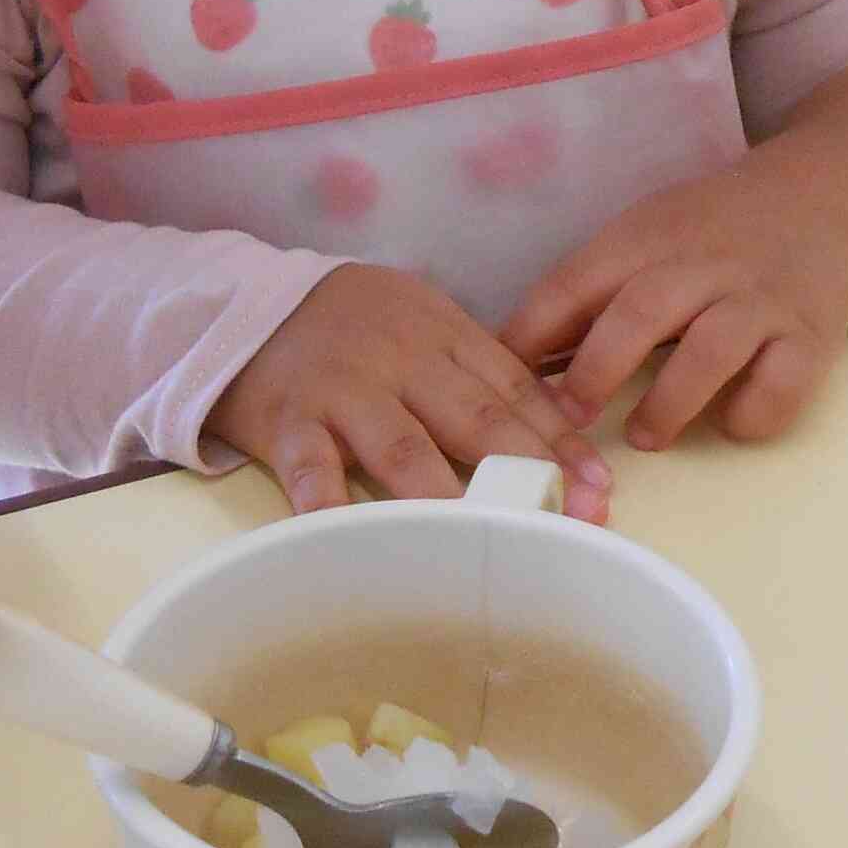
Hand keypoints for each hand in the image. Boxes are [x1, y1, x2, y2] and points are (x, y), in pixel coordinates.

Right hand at [211, 267, 613, 522]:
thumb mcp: (423, 330)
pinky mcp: (287, 419)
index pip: (515, 390)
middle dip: (530, 473)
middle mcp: (401, 360)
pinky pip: (311, 467)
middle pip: (475, 419)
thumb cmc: (351, 328)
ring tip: (490, 543)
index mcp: (443, 335)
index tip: (602, 490)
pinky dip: (330, 503)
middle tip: (574, 523)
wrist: (244, 304)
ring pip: (405, 447)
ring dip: (451, 498)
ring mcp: (344, 390)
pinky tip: (356, 541)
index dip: (561, 442)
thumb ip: (480, 376)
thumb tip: (561, 439)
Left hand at [503, 166, 847, 450]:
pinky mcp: (813, 336)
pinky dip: (750, 412)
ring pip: (712, 349)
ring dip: (669, 401)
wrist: (821, 203)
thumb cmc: (710, 235)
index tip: (509, 383)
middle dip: (597, 370)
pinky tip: (729, 421)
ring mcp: (763, 298)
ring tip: (643, 436)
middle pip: (643, 310)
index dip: (535, 333)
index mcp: (649, 236)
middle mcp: (707, 263)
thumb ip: (587, 293)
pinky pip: (781, 384)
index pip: (577, 280)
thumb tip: (509, 358)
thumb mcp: (645, 239)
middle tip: (570, 418)